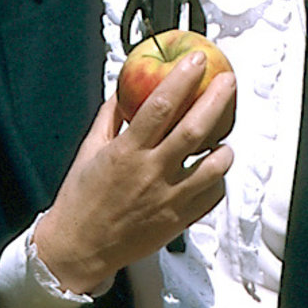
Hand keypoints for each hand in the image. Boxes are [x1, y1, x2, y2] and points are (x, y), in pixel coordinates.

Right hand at [33, 52, 236, 292]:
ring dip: (225, 146)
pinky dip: (218, 179)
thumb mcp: (88, 151)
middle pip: (195, 129)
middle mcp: (151, 173)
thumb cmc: (81, 199)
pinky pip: (212, 195)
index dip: (182, 79)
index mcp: (126, 152)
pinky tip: (211, 171)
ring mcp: (169, 198)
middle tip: (227, 82)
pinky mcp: (180, 220)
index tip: (195, 61)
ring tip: (224, 136)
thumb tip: (124, 92)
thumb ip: (109, 119)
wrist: (81, 247)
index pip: (160, 106)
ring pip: (214, 166)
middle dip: (217, 99)